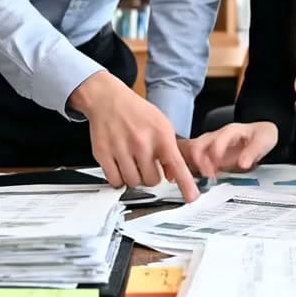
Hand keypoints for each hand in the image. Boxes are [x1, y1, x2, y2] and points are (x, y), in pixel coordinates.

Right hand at [70, 70, 199, 202]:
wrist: (108, 99)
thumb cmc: (137, 112)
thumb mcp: (161, 125)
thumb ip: (169, 150)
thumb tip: (174, 176)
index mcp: (160, 134)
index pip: (176, 164)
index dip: (185, 184)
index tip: (192, 197)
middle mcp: (141, 143)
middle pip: (153, 180)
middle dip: (151, 175)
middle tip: (146, 163)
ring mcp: (121, 149)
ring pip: (134, 182)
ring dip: (135, 177)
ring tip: (133, 162)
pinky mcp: (103, 154)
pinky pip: (115, 181)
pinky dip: (119, 178)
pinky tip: (121, 166)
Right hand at [186, 122, 277, 179]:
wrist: (261, 135)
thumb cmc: (260, 136)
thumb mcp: (262, 141)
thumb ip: (252, 152)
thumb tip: (242, 164)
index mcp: (230, 131)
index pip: (217, 140)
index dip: (214, 153)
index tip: (215, 168)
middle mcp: (217, 137)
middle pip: (197, 146)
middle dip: (197, 162)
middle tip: (204, 177)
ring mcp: (212, 146)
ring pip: (195, 154)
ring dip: (196, 168)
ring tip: (202, 181)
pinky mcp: (211, 156)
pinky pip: (199, 162)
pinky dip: (198, 171)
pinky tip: (203, 182)